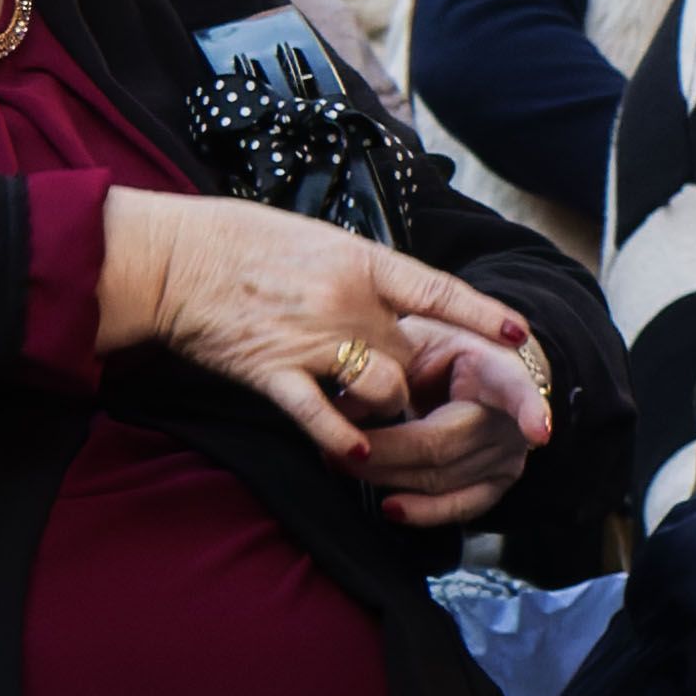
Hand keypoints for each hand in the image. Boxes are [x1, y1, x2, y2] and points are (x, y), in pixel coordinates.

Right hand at [97, 189, 546, 467]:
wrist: (174, 260)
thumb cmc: (241, 243)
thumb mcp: (318, 241)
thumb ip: (361, 276)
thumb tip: (393, 300)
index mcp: (362, 262)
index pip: (439, 291)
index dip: (482, 315)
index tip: (520, 337)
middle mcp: (346, 303)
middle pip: (411, 356)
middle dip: (414, 380)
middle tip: (408, 394)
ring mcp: (312, 340)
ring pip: (384, 389)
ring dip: (385, 408)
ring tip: (371, 413)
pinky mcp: (274, 373)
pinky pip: (323, 415)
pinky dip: (345, 438)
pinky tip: (357, 454)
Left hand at [352, 332, 543, 526]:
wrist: (479, 371)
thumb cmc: (448, 351)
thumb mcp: (421, 338)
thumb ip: (386, 364)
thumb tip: (341, 407)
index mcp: (501, 369)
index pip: (517, 390)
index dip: (529, 409)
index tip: (536, 432)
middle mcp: (511, 419)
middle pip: (445, 444)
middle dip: (384, 451)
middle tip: (335, 448)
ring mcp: (507, 457)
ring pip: (440, 479)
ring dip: (385, 477)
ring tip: (341, 464)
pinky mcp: (496, 484)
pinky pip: (460, 508)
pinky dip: (423, 512)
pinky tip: (391, 507)